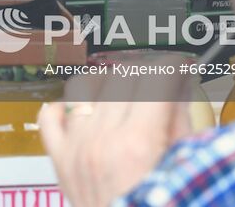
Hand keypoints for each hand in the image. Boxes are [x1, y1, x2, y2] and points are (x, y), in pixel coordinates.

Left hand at [38, 66, 193, 206]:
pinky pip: (50, 117)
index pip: (154, 77)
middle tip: (160, 82)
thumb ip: (182, 123)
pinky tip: (85, 113)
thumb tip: (180, 88)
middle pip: (122, 76)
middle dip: (146, 73)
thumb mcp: (185, 167)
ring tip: (124, 94)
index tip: (180, 66)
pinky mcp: (61, 162)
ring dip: (106, 83)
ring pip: (84, 87)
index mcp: (138, 143)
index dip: (173, 66)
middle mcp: (102, 141)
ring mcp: (77, 149)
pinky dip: (65, 108)